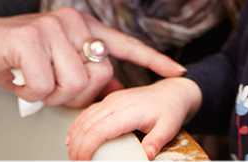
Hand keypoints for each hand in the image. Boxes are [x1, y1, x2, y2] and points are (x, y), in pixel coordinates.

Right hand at [0, 7, 185, 107]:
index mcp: (83, 26)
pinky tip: (16, 75)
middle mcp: (73, 21)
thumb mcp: (55, 68)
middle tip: (46, 85)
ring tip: (30, 77)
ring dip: (48, 94)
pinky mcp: (30, 37)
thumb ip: (85, 75)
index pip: (125, 44)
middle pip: (98, 76)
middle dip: (73, 94)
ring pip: (73, 84)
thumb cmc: (13, 59)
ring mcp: (52, 26)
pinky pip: (45, 85)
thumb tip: (117, 89)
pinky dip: (28, 91)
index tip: (179, 72)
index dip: (153, 60)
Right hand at [67, 77, 202, 159]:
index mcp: (129, 111)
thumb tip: (146, 156)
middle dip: (77, 146)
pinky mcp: (110, 100)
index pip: (99, 130)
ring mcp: (112, 100)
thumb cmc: (171, 109)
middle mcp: (117, 103)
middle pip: (87, 125)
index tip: (84, 161)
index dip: (87, 147)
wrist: (173, 92)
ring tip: (74, 155)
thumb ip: (156, 141)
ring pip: (84, 117)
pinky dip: (78, 126)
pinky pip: (88, 112)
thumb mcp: (169, 128)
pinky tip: (73, 138)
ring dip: (75, 136)